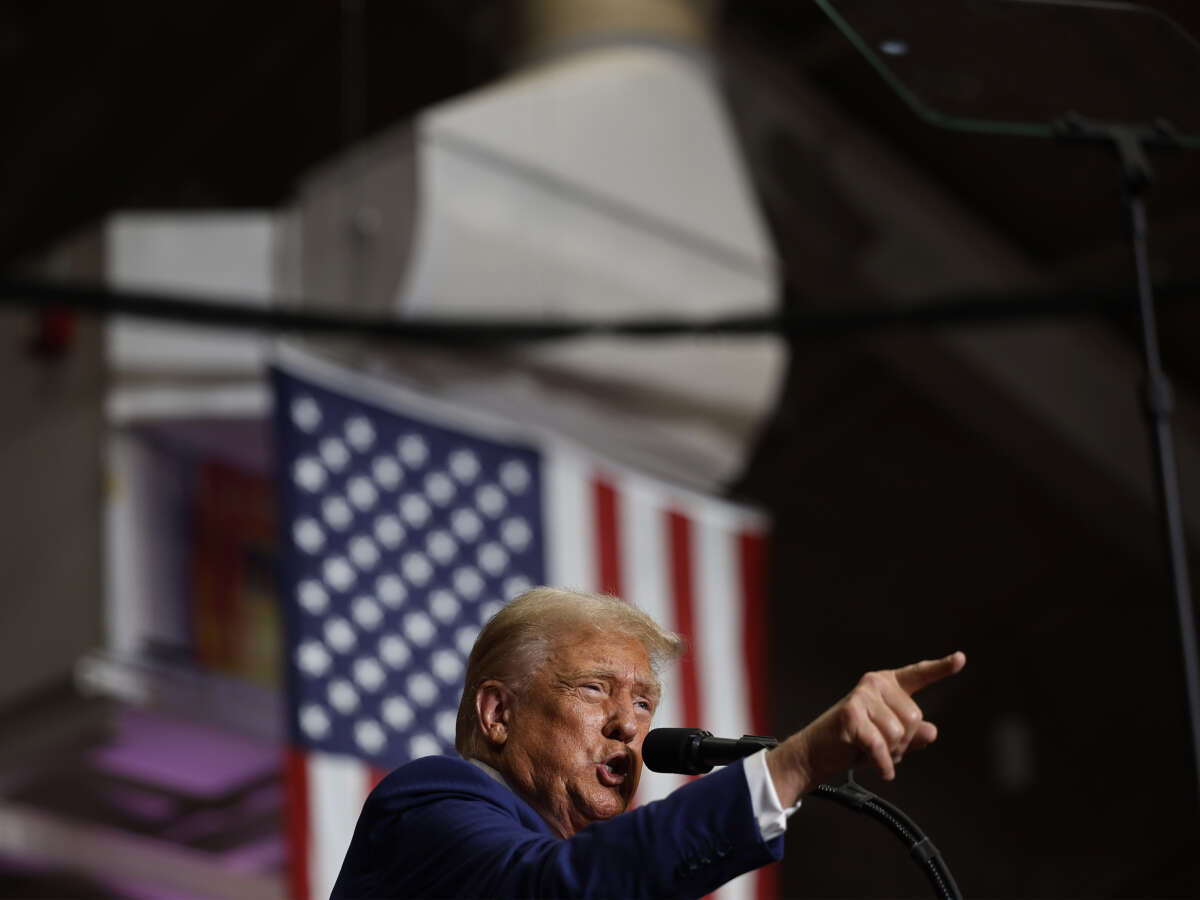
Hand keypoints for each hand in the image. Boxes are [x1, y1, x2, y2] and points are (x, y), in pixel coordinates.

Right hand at [766, 652, 965, 804]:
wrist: (818, 753)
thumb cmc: (854, 742)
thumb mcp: (889, 740)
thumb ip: (913, 735)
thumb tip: (932, 732)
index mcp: (888, 685)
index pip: (919, 675)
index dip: (941, 668)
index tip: (961, 659)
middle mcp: (875, 684)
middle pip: (914, 718)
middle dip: (903, 742)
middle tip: (881, 745)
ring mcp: (862, 696)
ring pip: (899, 733)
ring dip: (890, 752)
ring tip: (871, 750)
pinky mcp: (851, 713)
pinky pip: (881, 745)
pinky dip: (882, 763)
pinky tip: (879, 767)